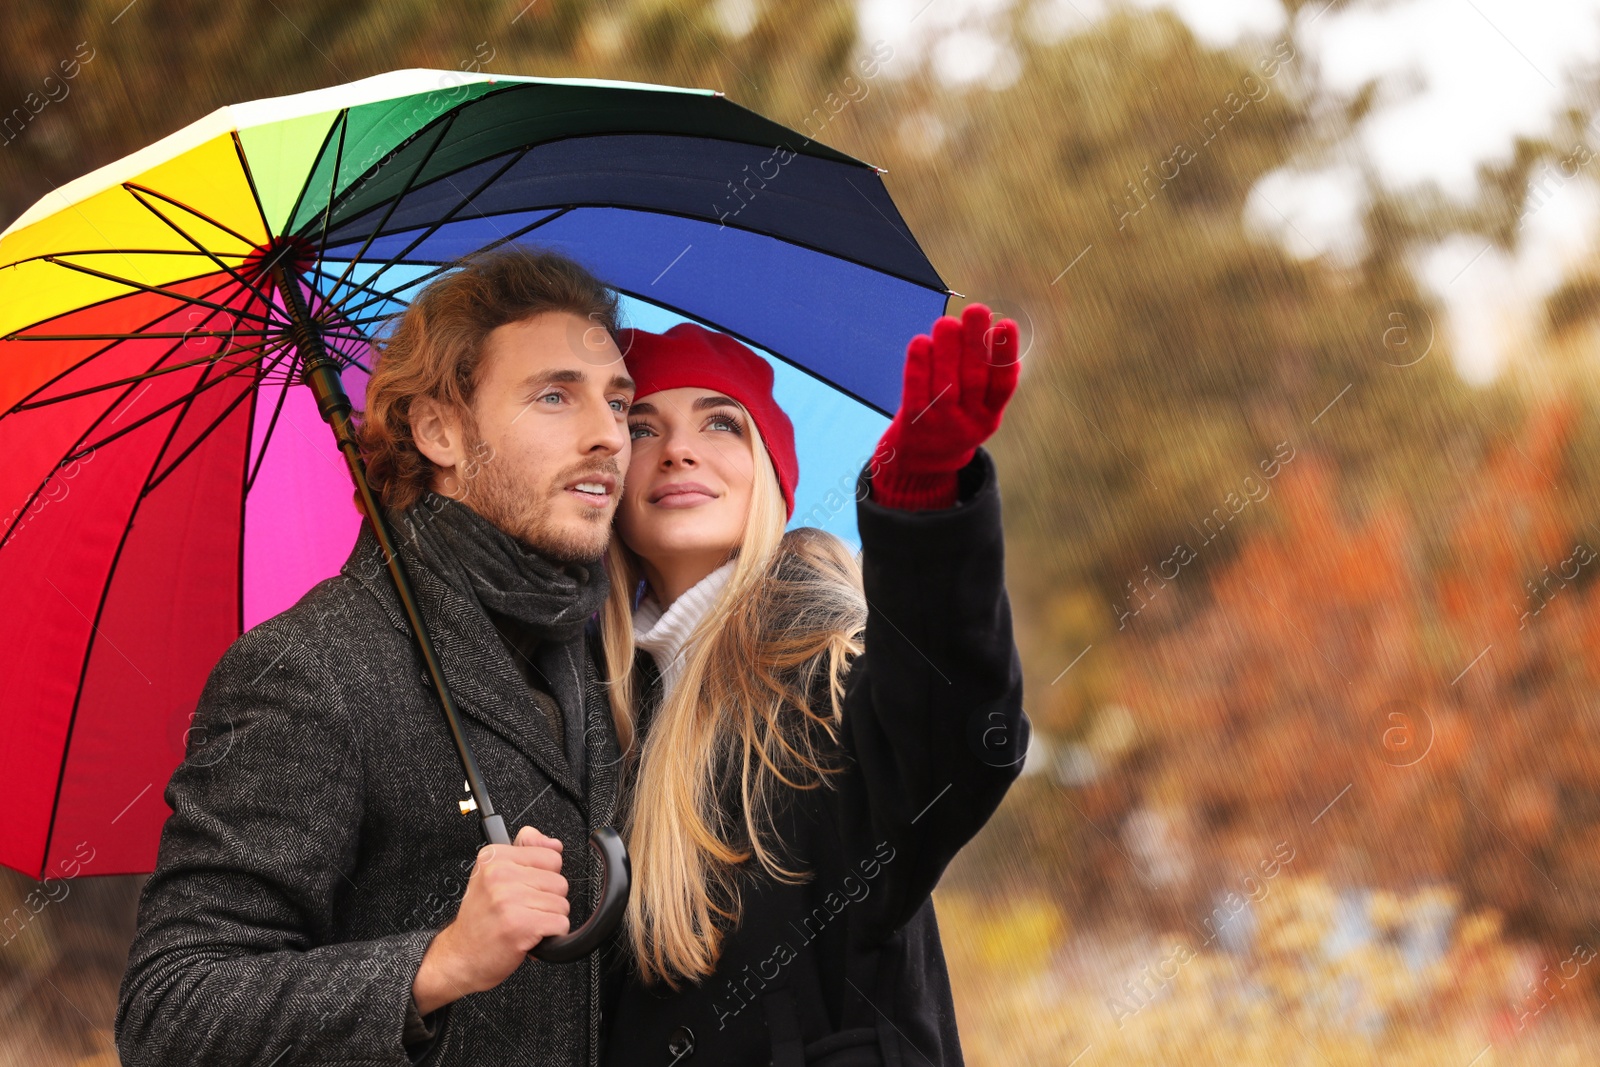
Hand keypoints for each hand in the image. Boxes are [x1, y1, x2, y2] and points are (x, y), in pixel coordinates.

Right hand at [412, 826, 568, 1014]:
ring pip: (561, 904)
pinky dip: (552, 936)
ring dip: (549, 919)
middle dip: (548, 901)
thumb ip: (527, 851)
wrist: (461, 957)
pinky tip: (530, 936)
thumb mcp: (494, 875)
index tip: (525, 889)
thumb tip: (555, 844)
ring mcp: (508, 899)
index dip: (545, 877)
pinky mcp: (519, 925)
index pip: (551, 856)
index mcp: (494, 857)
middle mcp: (499, 874)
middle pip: (559, 882)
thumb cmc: (481, 919)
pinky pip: (560, 924)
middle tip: (523, 910)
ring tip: (524, 923)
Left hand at [870, 303, 1019, 509]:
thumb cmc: (955, 416)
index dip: (1006, 354)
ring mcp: (941, 426)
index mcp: (990, 416)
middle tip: (976, 310)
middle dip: (975, 343)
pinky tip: (920, 342)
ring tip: (946, 322)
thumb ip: (986, 374)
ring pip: (946, 386)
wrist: (922, 459)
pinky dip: (918, 367)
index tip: (1006, 323)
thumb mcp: (977, 404)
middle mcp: (969, 424)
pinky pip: (916, 393)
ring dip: (947, 350)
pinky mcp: (913, 424)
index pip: (1003, 384)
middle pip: (974, 380)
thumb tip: (996, 330)